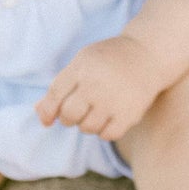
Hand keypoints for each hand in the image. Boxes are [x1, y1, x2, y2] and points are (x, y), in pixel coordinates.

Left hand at [35, 34, 166, 142]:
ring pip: (87, 128)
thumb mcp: (83, 62)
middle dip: (69, 118)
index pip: (55, 95)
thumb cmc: (109, 60)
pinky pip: (107, 135)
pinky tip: (109, 119)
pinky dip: (104, 131)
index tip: (48, 120)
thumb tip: (39, 114)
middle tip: (80, 110)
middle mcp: (96, 84)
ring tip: (97, 112)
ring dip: (88, 124)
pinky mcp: (130, 114)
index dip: (48, 111)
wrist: (148, 54)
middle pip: (69, 115)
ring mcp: (114, 100)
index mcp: (82, 67)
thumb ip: (61, 86)